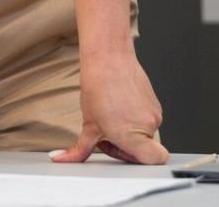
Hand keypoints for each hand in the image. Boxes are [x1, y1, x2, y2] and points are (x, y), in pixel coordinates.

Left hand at [52, 52, 166, 164]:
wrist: (108, 58)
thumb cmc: (99, 87)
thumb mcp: (88, 125)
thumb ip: (79, 150)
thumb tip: (63, 159)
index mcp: (133, 135)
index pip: (155, 160)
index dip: (138, 160)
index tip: (121, 152)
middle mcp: (148, 125)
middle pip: (144, 149)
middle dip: (124, 145)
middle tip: (106, 133)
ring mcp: (154, 112)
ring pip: (145, 133)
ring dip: (129, 132)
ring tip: (110, 117)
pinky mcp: (154, 102)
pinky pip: (147, 118)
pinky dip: (134, 118)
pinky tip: (118, 108)